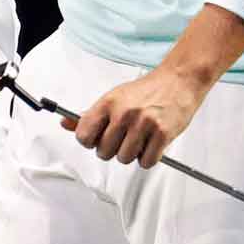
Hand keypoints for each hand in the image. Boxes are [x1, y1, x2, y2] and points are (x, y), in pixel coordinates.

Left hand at [71, 65, 212, 166]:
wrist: (178, 81)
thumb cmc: (145, 91)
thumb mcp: (113, 97)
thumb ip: (89, 114)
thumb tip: (65, 124)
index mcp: (108, 103)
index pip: (84, 135)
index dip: (89, 142)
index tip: (96, 139)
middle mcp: (124, 113)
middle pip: (104, 152)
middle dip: (111, 150)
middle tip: (122, 139)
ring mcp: (144, 124)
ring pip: (125, 159)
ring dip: (130, 154)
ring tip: (137, 140)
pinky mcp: (163, 134)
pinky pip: (146, 162)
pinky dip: (148, 158)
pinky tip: (150, 145)